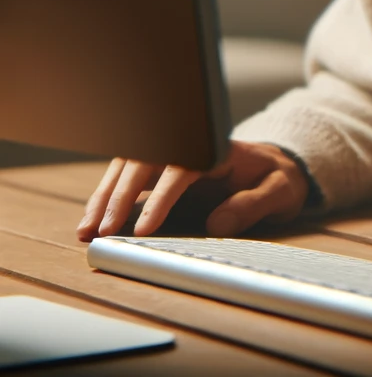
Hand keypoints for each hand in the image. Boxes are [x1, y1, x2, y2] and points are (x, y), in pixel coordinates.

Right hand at [76, 141, 308, 241]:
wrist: (279, 164)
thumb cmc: (279, 177)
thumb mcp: (280, 191)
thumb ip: (253, 204)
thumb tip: (217, 224)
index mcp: (220, 149)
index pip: (183, 167)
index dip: (162, 197)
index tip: (144, 227)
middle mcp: (191, 146)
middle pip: (147, 161)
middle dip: (120, 196)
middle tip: (101, 230)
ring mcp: (175, 155)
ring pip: (130, 166)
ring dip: (106, 195)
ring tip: (86, 230)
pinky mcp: (164, 168)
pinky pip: (130, 176)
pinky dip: (109, 196)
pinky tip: (93, 220)